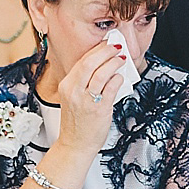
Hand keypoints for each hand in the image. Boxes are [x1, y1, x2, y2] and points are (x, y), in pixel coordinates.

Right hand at [55, 40, 124, 154]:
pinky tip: (121, 77)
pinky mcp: (99, 109)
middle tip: (117, 46)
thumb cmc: (77, 122)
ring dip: (114, 62)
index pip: (82, 61)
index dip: (96, 49)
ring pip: (101, 73)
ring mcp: (86, 100)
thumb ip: (85, 83)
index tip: (106, 43)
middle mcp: (74, 91)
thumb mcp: (74, 98)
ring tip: (122, 58)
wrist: (75, 144)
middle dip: (106, 51)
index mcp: (66, 85)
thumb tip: (104, 67)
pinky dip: (118, 79)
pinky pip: (111, 88)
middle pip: (90, 62)